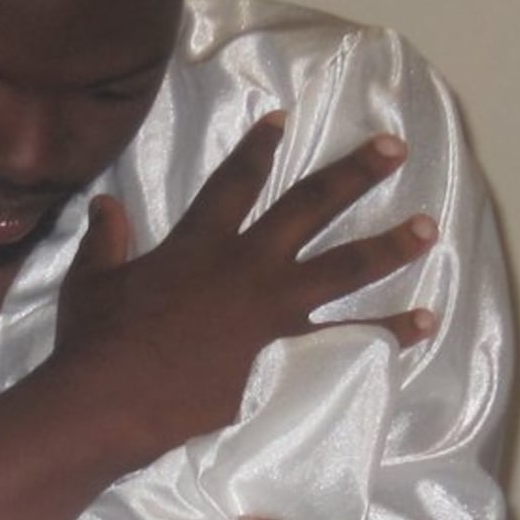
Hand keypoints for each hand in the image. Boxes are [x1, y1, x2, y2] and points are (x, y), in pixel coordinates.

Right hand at [49, 115, 439, 462]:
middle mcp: (247, 265)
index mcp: (199, 243)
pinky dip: (391, 332)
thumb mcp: (91, 282)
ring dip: (390, 245)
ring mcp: (272, 310)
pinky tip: (425, 322)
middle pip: (311, 207)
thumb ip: (105, 240)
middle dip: (354, 173)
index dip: (259, 147)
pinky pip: (350, 340)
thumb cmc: (95, 342)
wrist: (111, 400)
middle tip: (394, 148)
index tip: (282, 119)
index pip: (236, 181)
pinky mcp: (285, 354)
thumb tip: (104, 205)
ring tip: (428, 228)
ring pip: (345, 268)